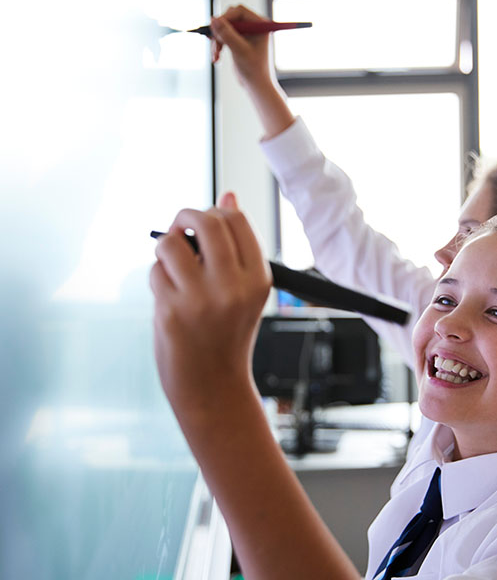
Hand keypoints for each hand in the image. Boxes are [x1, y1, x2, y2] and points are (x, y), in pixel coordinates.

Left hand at [149, 192, 271, 420]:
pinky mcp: (172, 310)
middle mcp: (233, 287)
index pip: (236, 220)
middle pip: (207, 221)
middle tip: (180, 229)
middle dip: (186, 216)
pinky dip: (158, 278)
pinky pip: (155, 272)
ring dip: (167, 249)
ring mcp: (202, 299)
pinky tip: (169, 298)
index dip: (214, 211)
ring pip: (172, 243)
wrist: (213, 386)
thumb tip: (229, 194)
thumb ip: (235, 246)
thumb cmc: (226, 334)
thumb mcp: (243, 290)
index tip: (204, 224)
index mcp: (258, 279)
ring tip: (174, 269)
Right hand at [211, 5, 271, 93]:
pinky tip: (216, 57)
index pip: (239, 12)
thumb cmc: (254, 70)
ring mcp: (246, 33)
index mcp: (260, 25)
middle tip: (216, 46)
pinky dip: (218, 45)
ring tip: (216, 56)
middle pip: (230, 18)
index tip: (215, 29)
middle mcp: (254, 26)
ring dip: (217, 41)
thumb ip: (227, 34)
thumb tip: (213, 19)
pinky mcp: (239, 40)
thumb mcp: (239, 50)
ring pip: (224, 28)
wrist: (257, 87)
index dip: (225, 18)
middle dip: (220, 32)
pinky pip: (223, 35)